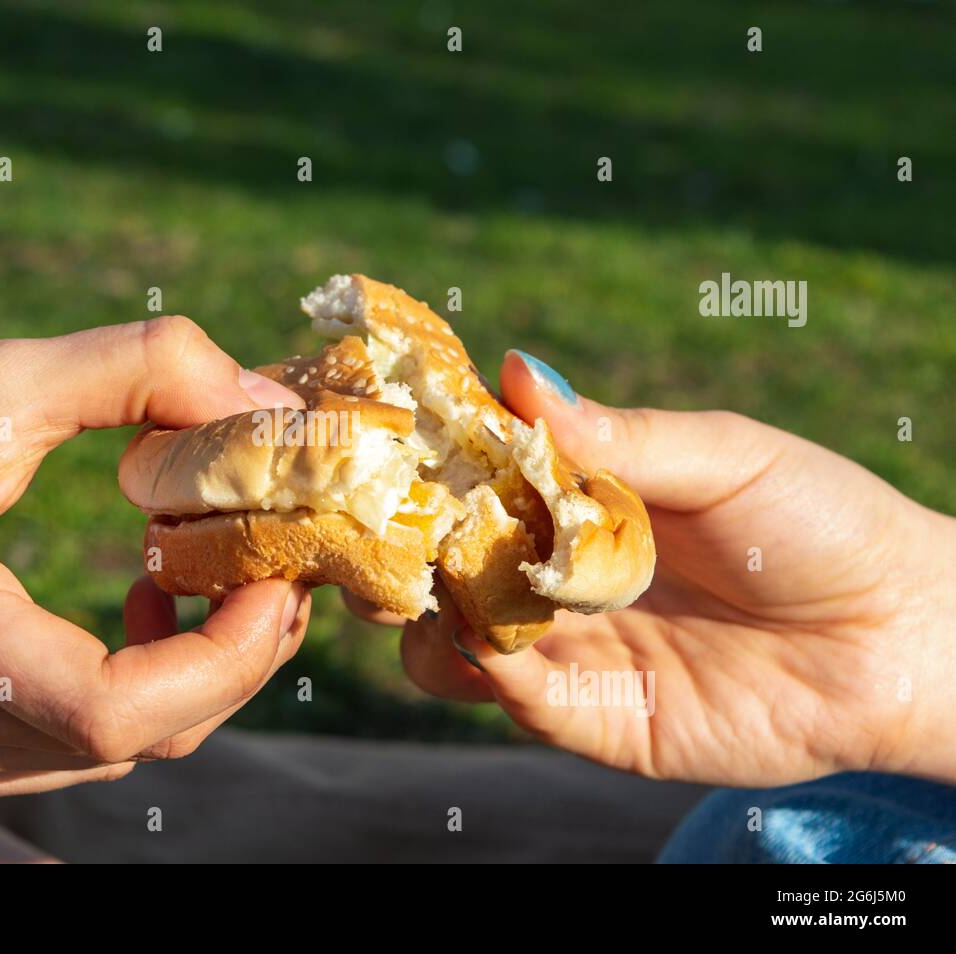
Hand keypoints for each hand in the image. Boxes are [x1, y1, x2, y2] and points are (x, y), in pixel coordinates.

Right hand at [0, 317, 309, 797]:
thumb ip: (138, 369)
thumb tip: (264, 408)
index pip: (102, 706)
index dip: (222, 657)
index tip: (271, 575)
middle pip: (129, 739)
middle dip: (234, 658)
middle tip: (273, 566)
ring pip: (115, 753)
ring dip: (197, 672)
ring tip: (212, 574)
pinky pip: (77, 750)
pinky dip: (142, 689)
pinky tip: (144, 609)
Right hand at [395, 350, 955, 786]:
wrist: (903, 638)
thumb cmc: (821, 523)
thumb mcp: (726, 458)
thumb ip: (622, 434)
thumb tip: (518, 370)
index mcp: (574, 502)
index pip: (470, 483)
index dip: (422, 467)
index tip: (383, 446)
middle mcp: (555, 576)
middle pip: (439, 569)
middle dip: (400, 553)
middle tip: (387, 532)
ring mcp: (570, 650)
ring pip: (452, 645)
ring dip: (432, 618)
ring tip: (443, 589)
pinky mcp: (595, 719)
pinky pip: (517, 701)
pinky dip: (493, 669)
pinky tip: (498, 640)